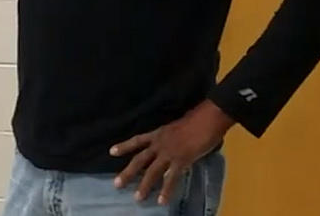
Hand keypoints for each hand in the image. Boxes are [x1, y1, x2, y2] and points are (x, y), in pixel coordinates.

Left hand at [111, 100, 234, 204]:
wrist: (208, 118)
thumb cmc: (197, 119)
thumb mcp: (178, 128)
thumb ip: (172, 137)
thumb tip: (173, 145)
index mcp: (159, 133)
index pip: (138, 140)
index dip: (124, 146)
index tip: (111, 152)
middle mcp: (160, 143)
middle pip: (140, 159)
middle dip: (128, 172)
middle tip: (117, 184)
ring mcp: (169, 152)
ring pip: (152, 171)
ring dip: (144, 186)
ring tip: (138, 198)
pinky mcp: (181, 160)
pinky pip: (171, 178)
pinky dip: (166, 191)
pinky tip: (162, 201)